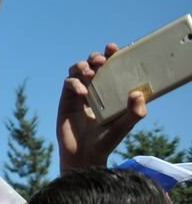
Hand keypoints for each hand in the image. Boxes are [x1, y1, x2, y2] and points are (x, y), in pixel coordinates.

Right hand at [57, 43, 146, 172]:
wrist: (83, 155)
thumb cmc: (105, 141)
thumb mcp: (124, 126)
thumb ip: (134, 112)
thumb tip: (138, 93)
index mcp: (110, 91)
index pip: (111, 67)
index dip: (111, 54)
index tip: (114, 48)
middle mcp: (94, 89)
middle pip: (92, 63)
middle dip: (96, 57)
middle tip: (101, 60)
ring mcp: (78, 93)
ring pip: (77, 69)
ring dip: (83, 66)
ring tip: (90, 74)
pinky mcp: (66, 100)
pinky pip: (68, 83)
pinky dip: (74, 83)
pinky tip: (82, 92)